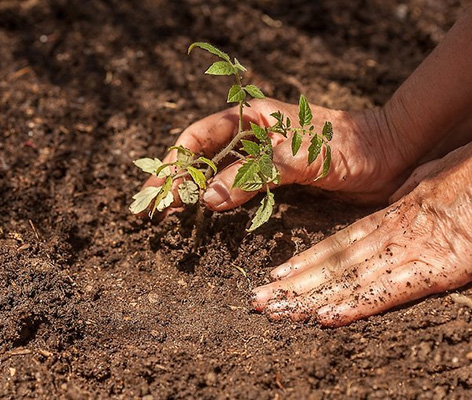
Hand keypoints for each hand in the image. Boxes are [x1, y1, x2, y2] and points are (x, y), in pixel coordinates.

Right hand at [142, 98, 411, 215]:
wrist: (388, 156)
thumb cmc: (345, 145)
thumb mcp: (296, 158)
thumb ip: (253, 175)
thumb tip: (207, 198)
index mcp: (252, 118)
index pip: (199, 137)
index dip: (175, 162)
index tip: (158, 188)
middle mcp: (251, 136)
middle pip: (202, 157)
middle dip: (177, 180)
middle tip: (153, 208)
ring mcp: (261, 158)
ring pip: (216, 175)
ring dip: (194, 193)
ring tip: (171, 216)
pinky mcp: (274, 179)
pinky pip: (238, 191)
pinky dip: (220, 203)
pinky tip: (207, 216)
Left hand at [252, 142, 471, 325]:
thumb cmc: (471, 178)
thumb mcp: (431, 186)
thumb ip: (407, 204)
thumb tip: (391, 212)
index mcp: (392, 217)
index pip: (338, 243)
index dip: (304, 261)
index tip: (274, 276)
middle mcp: (392, 234)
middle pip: (333, 264)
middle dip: (293, 286)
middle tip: (256, 303)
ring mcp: (413, 250)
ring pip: (349, 277)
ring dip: (309, 298)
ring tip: (274, 312)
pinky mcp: (440, 267)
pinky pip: (391, 290)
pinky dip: (357, 304)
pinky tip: (326, 317)